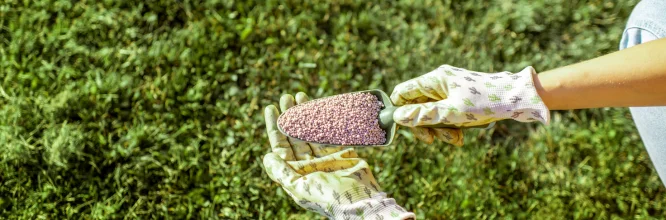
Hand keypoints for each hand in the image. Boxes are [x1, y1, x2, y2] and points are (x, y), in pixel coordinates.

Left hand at [262, 92, 414, 219]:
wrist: (359, 201)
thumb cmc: (327, 197)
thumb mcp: (299, 187)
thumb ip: (281, 172)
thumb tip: (267, 156)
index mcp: (296, 172)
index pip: (280, 146)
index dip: (275, 127)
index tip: (271, 108)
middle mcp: (308, 164)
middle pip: (295, 135)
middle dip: (290, 115)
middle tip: (287, 96)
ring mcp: (325, 158)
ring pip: (312, 131)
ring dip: (306, 114)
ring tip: (301, 96)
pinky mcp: (342, 153)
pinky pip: (331, 133)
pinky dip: (326, 120)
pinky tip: (321, 107)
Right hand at [390, 65, 549, 144]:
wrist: (518, 98)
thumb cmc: (485, 101)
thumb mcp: (452, 112)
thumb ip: (424, 115)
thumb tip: (398, 116)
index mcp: (434, 80)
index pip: (404, 92)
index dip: (400, 110)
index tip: (405, 127)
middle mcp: (439, 84)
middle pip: (417, 106)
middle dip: (424, 125)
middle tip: (432, 140)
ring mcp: (450, 91)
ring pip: (432, 114)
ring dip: (440, 129)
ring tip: (455, 139)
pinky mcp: (460, 100)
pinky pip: (446, 115)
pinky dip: (451, 127)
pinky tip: (461, 136)